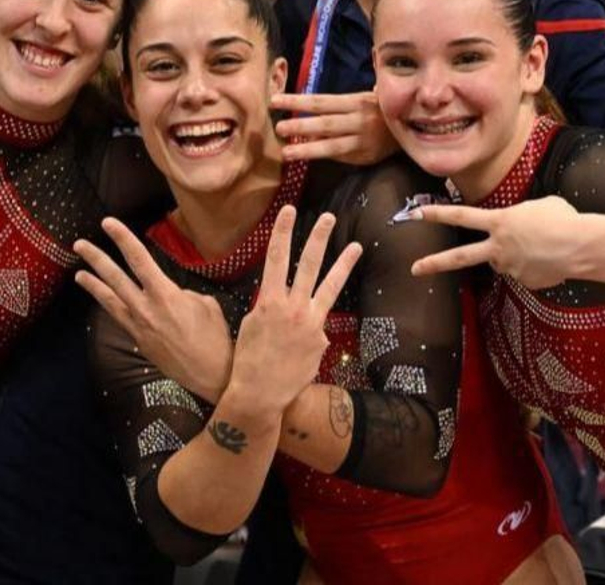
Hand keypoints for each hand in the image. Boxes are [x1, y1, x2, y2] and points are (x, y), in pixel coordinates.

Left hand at [74, 218, 235, 402]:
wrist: (212, 375)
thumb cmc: (215, 338)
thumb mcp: (206, 304)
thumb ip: (183, 294)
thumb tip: (173, 295)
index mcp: (165, 295)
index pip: (139, 259)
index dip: (122, 238)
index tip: (108, 224)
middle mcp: (146, 309)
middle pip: (115, 278)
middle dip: (96, 258)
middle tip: (80, 244)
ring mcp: (139, 326)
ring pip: (109, 300)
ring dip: (93, 285)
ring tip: (79, 273)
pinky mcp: (139, 341)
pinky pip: (119, 318)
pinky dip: (109, 306)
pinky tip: (102, 300)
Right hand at [228, 207, 361, 413]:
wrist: (260, 393)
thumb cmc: (248, 359)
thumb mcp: (251, 324)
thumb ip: (268, 306)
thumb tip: (280, 299)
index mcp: (269, 301)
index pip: (276, 257)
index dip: (282, 231)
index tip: (288, 211)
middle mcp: (293, 308)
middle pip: (309, 264)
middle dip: (318, 238)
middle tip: (327, 217)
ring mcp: (311, 324)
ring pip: (330, 286)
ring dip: (343, 264)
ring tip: (356, 246)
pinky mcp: (322, 341)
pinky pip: (318, 327)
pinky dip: (310, 332)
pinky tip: (298, 349)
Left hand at [271, 91, 397, 164]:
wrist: (414, 129)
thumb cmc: (383, 109)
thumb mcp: (367, 97)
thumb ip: (340, 102)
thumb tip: (310, 105)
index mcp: (356, 101)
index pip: (321, 101)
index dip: (298, 101)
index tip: (276, 101)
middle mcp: (359, 121)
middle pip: (324, 123)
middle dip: (300, 125)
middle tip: (279, 128)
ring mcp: (362, 140)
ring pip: (331, 145)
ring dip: (307, 149)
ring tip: (286, 153)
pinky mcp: (365, 156)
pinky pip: (341, 156)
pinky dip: (324, 155)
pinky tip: (307, 156)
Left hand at [408, 196, 583, 289]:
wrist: (581, 247)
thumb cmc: (563, 219)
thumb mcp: (538, 206)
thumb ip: (520, 217)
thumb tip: (520, 230)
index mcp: (499, 222)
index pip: (461, 216)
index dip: (436, 213)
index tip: (415, 213)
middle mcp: (498, 248)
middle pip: (460, 257)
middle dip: (434, 263)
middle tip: (414, 269)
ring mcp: (510, 268)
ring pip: (505, 261)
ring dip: (518, 255)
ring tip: (545, 247)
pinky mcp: (525, 283)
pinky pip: (526, 273)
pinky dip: (536, 267)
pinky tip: (552, 260)